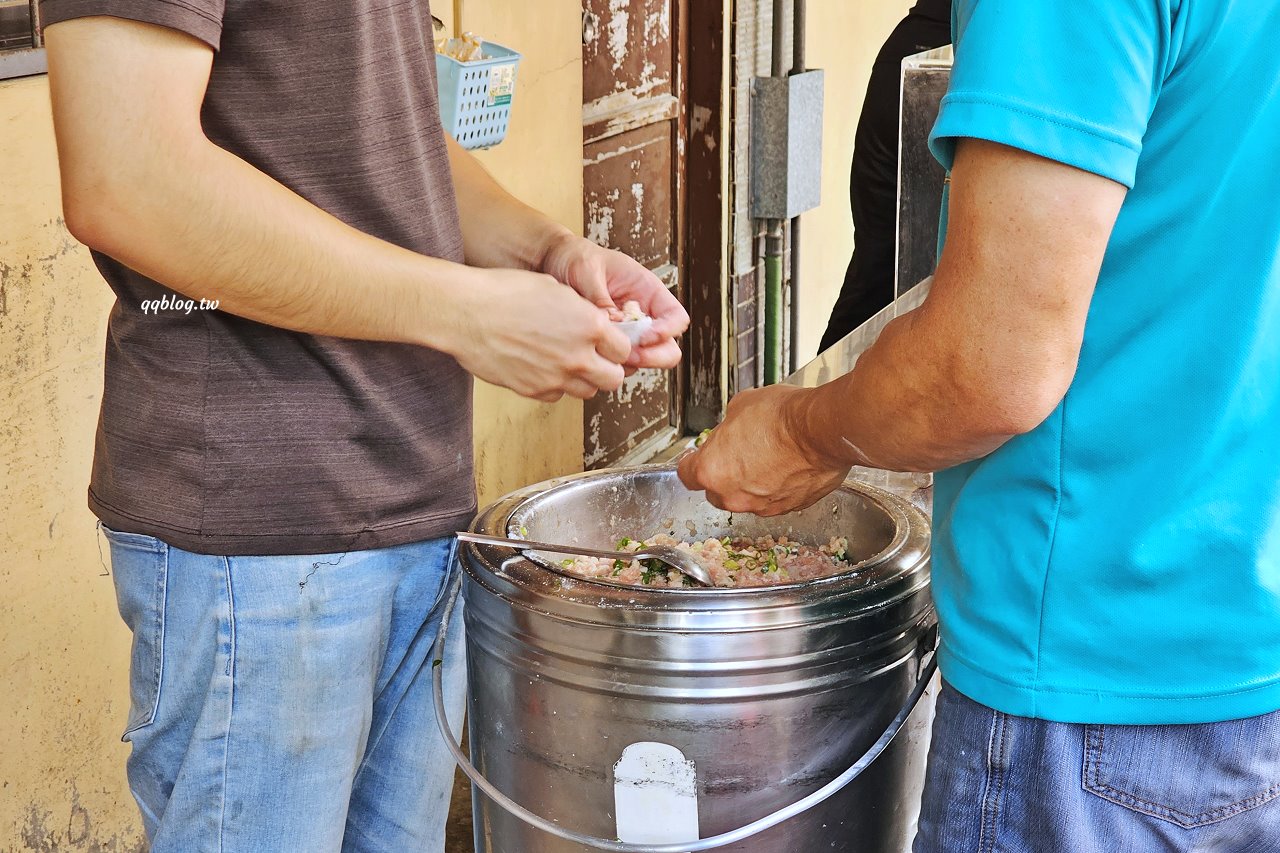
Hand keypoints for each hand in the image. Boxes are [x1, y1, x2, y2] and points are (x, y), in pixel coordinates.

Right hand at [451, 267, 631, 401]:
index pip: (624, 349)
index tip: (608, 343)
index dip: (616, 345)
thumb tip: (596, 324)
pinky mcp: (533, 391)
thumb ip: (583, 312)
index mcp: (590, 326)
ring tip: (567, 363)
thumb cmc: (505, 293)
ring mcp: (556, 378)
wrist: (466, 313)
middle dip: (608, 369)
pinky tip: (543, 368)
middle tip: (596, 360)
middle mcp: (578, 356)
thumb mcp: (556, 290)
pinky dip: (555, 386)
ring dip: (583, 380)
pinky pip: (557, 396)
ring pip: (588, 391)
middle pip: (613, 379)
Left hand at [539, 234, 689, 369]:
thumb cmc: (576, 258)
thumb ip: (601, 298)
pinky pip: (619, 362)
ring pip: (645, 359)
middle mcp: (643, 314)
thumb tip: (610, 323)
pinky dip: (610, 364)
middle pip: (668, 348)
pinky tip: (592, 352)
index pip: (677, 317)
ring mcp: (628, 332)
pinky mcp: (610, 343)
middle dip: (653, 356)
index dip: (667, 331)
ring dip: (628, 362)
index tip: (644, 337)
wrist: (555, 264)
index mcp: (647, 291)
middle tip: (627, 355)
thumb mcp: (588, 271)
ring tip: (604, 352)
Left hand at [677, 385, 850, 515]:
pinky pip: (774, 500)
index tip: (693, 458)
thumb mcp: (740, 406)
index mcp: (711, 470)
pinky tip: (786, 466)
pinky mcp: (789, 507)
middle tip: (735, 453)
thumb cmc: (783, 417)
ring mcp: (762, 506)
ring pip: (746, 497)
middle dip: (722, 475)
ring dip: (751, 482)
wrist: (821, 430)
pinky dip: (776, 487)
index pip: (687, 474)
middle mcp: (733, 495)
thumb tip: (732, 428)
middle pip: (715, 491)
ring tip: (767, 456)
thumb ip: (727, 427)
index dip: (691, 463)